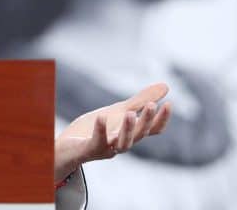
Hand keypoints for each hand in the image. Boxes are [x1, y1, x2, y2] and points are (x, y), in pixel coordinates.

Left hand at [53, 82, 171, 181]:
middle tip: (151, 105)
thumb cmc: (96, 129)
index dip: (161, 119)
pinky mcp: (89, 149)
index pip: (152, 130)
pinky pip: (97, 142)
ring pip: (123, 144)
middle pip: (139, 135)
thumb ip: (141, 101)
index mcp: (130, 134)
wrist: (68, 147)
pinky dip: (100, 130)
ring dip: (128, 130)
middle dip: (146, 121)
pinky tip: (102, 116)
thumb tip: (166, 86)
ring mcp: (106, 148)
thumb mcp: (120, 110)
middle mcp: (122, 143)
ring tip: (130, 113)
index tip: (168, 103)